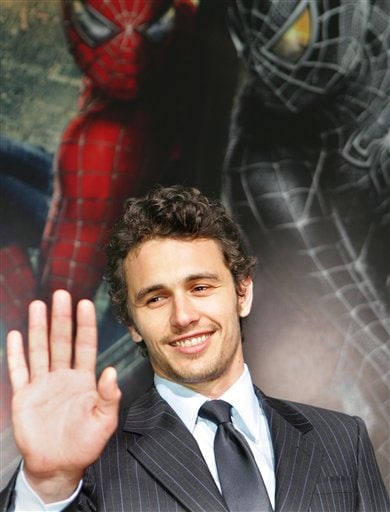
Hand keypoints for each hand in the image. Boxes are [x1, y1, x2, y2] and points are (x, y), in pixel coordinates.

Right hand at [7, 290, 120, 502]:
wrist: (58, 465)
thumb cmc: (85, 444)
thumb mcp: (104, 421)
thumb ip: (108, 397)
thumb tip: (111, 372)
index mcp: (84, 380)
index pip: (85, 345)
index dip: (85, 325)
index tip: (85, 304)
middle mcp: (63, 376)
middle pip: (61, 341)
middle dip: (61, 318)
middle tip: (61, 294)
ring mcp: (43, 384)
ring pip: (40, 350)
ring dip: (38, 328)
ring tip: (38, 305)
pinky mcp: (25, 396)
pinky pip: (19, 370)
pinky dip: (16, 354)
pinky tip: (15, 335)